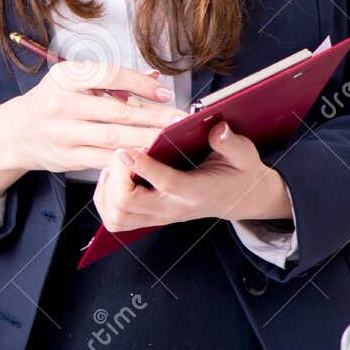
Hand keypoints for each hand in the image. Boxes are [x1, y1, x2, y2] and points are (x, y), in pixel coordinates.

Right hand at [0, 60, 188, 204]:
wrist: (16, 131)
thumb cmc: (51, 101)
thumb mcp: (73, 80)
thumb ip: (113, 79)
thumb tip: (153, 76)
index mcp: (64, 77)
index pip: (108, 76)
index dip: (140, 84)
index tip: (165, 93)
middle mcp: (61, 103)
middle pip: (117, 111)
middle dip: (154, 117)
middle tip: (181, 120)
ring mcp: (63, 133)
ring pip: (114, 139)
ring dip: (147, 139)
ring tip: (172, 139)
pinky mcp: (68, 157)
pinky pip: (105, 159)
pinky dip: (130, 158)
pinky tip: (149, 156)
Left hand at [94, 120, 293, 231]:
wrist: (240, 198)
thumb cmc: (238, 173)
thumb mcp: (244, 156)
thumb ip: (232, 144)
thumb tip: (218, 129)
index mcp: (196, 191)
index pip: (166, 184)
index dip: (143, 167)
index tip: (126, 150)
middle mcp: (172, 208)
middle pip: (127, 205)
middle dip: (115, 177)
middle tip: (121, 153)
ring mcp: (158, 217)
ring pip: (116, 217)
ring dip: (106, 190)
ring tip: (116, 166)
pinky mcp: (149, 218)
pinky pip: (116, 219)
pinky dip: (105, 198)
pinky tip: (113, 177)